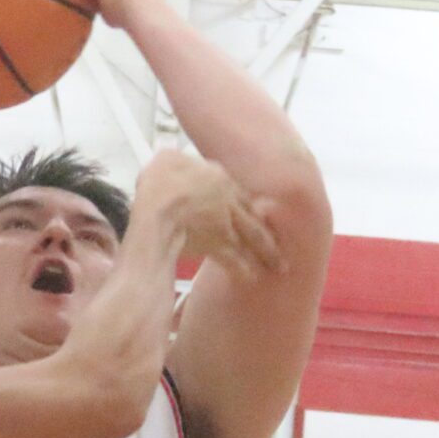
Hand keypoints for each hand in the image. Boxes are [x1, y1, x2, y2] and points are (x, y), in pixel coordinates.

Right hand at [132, 148, 281, 273]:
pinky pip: (234, 261)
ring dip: (266, 254)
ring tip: (276, 266)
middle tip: (280, 245)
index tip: (257, 215)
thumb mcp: (167, 159)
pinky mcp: (217, 246)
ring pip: (252, 240)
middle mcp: (229, 201)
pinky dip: (243, 270)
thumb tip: (176, 162)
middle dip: (269, 233)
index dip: (249, 206)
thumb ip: (178, 162)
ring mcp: (226, 225)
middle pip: (254, 218)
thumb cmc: (159, 184)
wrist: (158, 211)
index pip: (240, 192)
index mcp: (219, 178)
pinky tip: (250, 277)